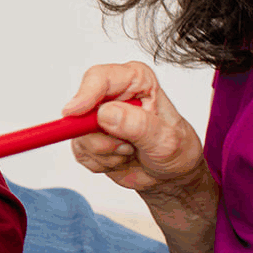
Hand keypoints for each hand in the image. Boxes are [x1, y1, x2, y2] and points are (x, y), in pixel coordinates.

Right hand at [62, 61, 207, 198]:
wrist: (172, 175)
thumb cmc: (177, 149)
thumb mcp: (166, 140)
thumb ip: (138, 125)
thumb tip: (106, 113)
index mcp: (135, 80)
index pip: (100, 78)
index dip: (85, 94)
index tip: (75, 113)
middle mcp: (113, 95)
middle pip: (82, 109)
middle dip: (101, 136)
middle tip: (126, 147)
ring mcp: (99, 118)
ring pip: (80, 135)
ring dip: (105, 153)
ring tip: (129, 152)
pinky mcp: (89, 139)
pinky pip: (81, 153)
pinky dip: (101, 163)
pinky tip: (120, 160)